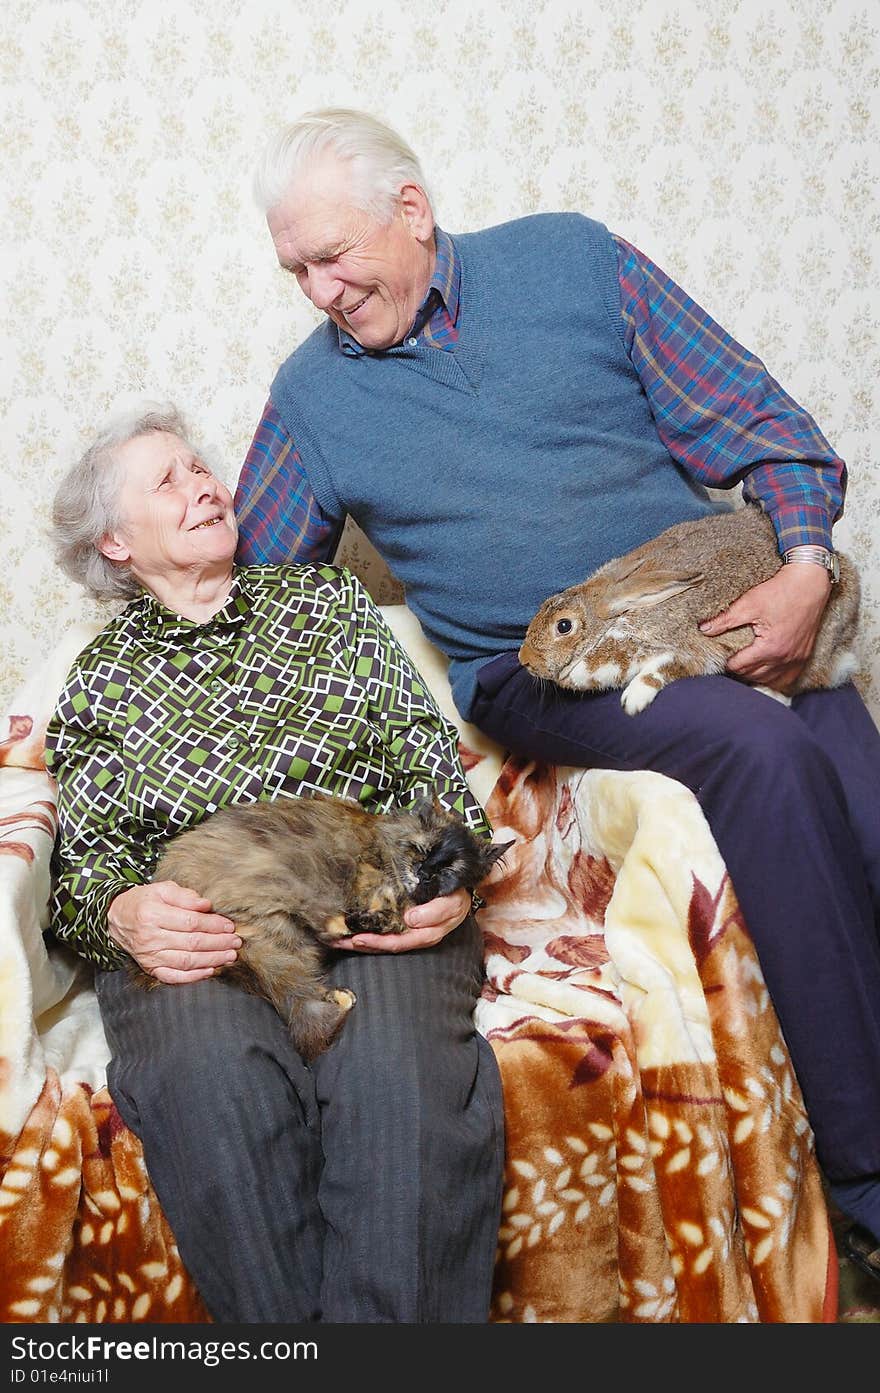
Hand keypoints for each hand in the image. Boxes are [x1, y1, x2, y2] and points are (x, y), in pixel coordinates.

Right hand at [108, 881, 241, 983]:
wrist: (117, 919)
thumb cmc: (143, 902)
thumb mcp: (161, 889)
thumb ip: (185, 896)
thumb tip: (206, 905)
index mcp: (152, 914)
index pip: (190, 922)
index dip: (213, 925)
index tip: (229, 925)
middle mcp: (150, 937)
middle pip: (191, 943)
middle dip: (218, 943)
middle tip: (236, 941)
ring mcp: (149, 956)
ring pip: (186, 961)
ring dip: (212, 959)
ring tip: (230, 956)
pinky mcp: (150, 968)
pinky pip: (174, 977)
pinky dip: (193, 976)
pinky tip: (210, 970)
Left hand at [343, 886, 471, 953]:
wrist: (460, 891)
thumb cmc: (456, 897)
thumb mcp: (453, 903)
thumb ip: (435, 912)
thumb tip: (410, 919)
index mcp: (425, 935)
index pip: (397, 942)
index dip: (376, 943)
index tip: (357, 938)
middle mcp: (414, 936)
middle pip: (384, 945)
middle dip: (360, 945)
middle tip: (338, 942)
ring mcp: (408, 931)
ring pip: (380, 940)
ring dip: (359, 941)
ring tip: (338, 939)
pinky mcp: (402, 923)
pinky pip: (382, 931)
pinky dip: (367, 931)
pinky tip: (352, 929)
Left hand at [699, 562, 831, 692]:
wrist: (810, 583)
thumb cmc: (781, 591)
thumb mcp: (749, 603)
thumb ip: (726, 619)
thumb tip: (704, 629)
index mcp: (770, 648)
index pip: (741, 667)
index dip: (727, 663)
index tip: (721, 656)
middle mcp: (785, 658)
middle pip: (753, 676)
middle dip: (739, 671)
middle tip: (729, 661)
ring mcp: (796, 659)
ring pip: (770, 680)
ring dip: (755, 676)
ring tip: (744, 666)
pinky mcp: (804, 656)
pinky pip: (787, 678)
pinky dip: (774, 678)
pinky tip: (764, 672)